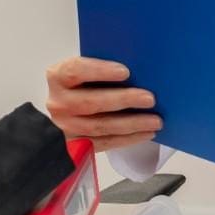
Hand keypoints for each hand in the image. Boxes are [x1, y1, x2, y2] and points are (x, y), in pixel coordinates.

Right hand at [44, 56, 162, 150]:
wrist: (68, 111)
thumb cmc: (85, 84)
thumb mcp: (86, 71)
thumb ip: (103, 68)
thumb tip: (139, 69)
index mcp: (58, 77)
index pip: (76, 71)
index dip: (100, 71)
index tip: (125, 71)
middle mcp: (59, 102)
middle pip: (91, 102)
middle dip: (123, 100)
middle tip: (149, 99)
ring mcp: (66, 126)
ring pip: (100, 126)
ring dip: (131, 124)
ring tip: (155, 120)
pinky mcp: (76, 146)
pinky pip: (104, 143)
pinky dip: (128, 139)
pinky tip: (146, 133)